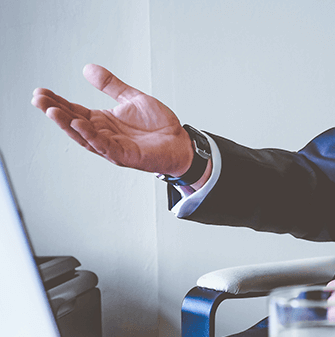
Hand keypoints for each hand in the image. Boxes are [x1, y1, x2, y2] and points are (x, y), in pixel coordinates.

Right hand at [31, 64, 193, 176]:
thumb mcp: (132, 98)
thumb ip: (111, 85)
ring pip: (84, 136)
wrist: (181, 142)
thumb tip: (88, 69)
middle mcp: (104, 135)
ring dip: (67, 124)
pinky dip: (91, 135)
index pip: (74, 110)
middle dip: (55, 112)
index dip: (58, 102)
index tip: (41, 92)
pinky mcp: (125, 155)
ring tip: (51, 111)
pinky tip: (80, 124)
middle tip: (38, 99)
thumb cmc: (159, 126)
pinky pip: (104, 145)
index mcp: (103, 121)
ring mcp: (113, 146)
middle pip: (74, 123)